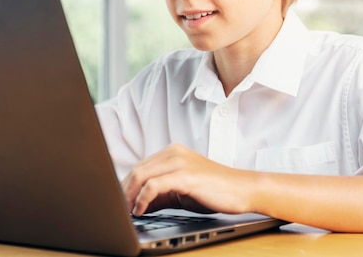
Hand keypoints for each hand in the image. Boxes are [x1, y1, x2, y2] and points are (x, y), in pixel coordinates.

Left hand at [121, 143, 251, 215]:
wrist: (243, 189)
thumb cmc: (215, 190)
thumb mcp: (182, 189)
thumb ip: (160, 192)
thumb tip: (137, 204)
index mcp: (172, 152)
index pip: (140, 166)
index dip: (126, 185)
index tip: (119, 201)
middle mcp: (174, 152)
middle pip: (137, 170)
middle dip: (124, 191)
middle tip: (119, 209)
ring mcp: (179, 162)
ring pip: (141, 176)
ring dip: (129, 196)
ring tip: (127, 211)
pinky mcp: (185, 175)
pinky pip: (153, 186)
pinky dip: (142, 199)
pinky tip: (140, 210)